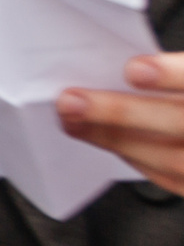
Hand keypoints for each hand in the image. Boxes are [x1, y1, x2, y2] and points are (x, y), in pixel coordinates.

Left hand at [59, 53, 183, 194]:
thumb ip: (181, 71)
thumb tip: (140, 66)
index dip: (175, 74)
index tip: (135, 68)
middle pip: (182, 123)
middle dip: (124, 113)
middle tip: (73, 100)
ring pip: (173, 159)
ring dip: (117, 139)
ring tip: (73, 119)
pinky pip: (175, 179)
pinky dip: (139, 158)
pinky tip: (110, 141)